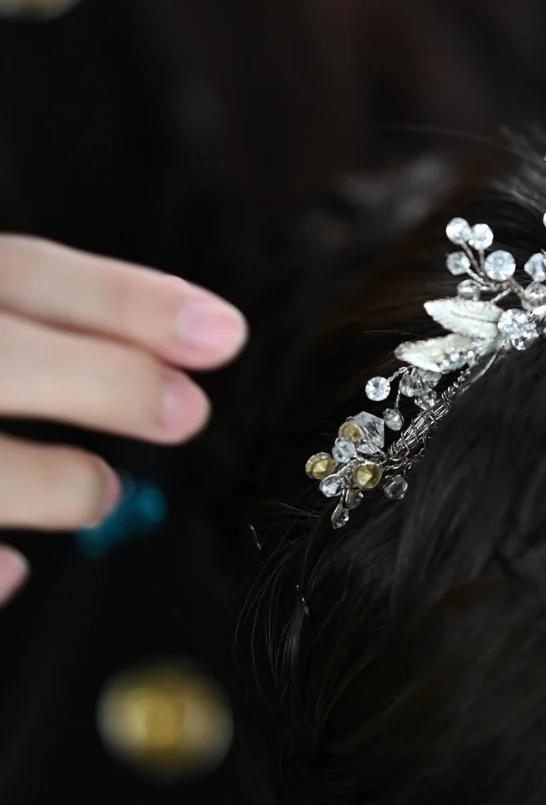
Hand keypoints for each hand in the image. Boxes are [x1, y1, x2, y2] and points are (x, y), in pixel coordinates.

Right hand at [0, 237, 246, 605]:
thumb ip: (45, 322)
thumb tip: (199, 338)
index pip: (26, 271)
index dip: (130, 303)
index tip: (227, 336)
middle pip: (2, 357)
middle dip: (109, 384)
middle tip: (189, 414)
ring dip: (55, 482)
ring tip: (101, 493)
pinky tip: (15, 571)